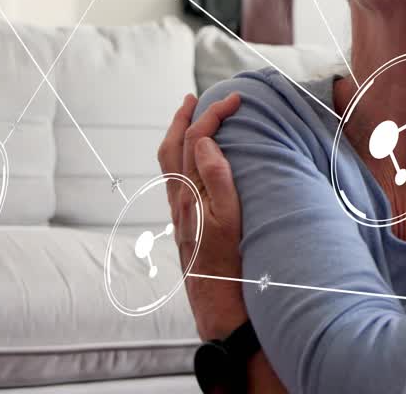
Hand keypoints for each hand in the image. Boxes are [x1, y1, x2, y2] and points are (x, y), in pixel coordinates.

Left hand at [157, 92, 246, 340]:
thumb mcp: (229, 221)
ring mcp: (181, 215)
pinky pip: (177, 180)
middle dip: (182, 119)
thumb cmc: (229, 268)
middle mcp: (180, 202)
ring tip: (189, 121)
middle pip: (172, 149)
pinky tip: (196, 164)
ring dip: (178, 137)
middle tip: (194, 98)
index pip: (196, 141)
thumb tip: (205, 143)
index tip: (236, 98)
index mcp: (189, 195)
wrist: (219, 308)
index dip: (213, 114)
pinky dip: (183, 159)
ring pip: (170, 164)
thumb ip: (217, 179)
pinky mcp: (186, 226)